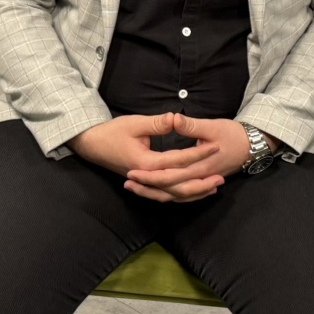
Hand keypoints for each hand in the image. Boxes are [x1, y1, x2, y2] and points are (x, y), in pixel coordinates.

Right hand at [70, 113, 220, 187]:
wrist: (92, 145)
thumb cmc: (112, 132)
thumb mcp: (134, 123)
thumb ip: (157, 123)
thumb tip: (175, 118)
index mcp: (145, 162)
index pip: (178, 160)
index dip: (198, 153)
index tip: (215, 146)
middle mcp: (147, 177)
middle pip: (178, 186)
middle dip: (201, 183)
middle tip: (221, 178)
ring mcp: (145, 183)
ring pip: (173, 195)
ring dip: (194, 193)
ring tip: (213, 188)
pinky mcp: (145, 183)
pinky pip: (166, 194)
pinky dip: (182, 195)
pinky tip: (195, 192)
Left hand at [123, 114, 266, 203]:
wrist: (251, 145)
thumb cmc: (233, 134)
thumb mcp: (213, 126)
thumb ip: (192, 126)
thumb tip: (175, 119)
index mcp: (200, 166)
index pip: (170, 175)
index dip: (149, 175)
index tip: (131, 171)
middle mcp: (199, 178)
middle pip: (169, 190)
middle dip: (147, 188)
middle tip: (127, 182)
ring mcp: (201, 182)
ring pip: (175, 195)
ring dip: (155, 193)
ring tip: (135, 188)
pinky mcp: (201, 182)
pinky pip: (182, 194)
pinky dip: (168, 195)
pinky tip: (155, 191)